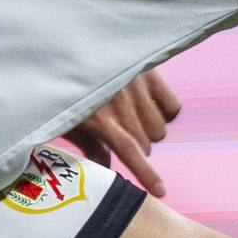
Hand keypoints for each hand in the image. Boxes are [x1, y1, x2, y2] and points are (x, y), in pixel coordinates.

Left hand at [64, 66, 182, 196]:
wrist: (69, 45)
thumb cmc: (64, 86)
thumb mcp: (68, 118)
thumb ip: (89, 145)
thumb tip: (108, 169)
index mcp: (98, 116)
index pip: (130, 151)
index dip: (147, 174)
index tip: (161, 192)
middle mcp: (121, 102)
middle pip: (147, 144)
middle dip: (138, 149)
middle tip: (121, 137)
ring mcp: (138, 86)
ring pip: (160, 129)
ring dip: (150, 132)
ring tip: (133, 120)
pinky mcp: (150, 72)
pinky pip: (172, 106)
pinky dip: (165, 113)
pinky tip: (148, 107)